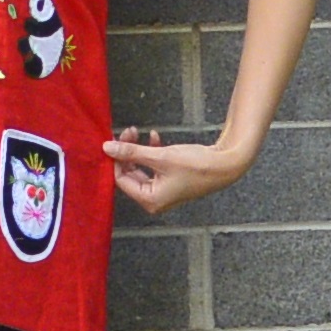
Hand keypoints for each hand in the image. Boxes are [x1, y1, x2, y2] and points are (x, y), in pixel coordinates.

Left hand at [102, 126, 250, 214]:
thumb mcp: (159, 156)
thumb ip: (131, 152)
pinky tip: (154, 136)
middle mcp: (154, 200)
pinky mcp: (170, 181)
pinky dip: (150, 152)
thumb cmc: (194, 164)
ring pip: (140, 168)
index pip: (121, 179)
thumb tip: (106, 147)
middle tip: (129, 130)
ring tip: (138, 131)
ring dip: (138, 149)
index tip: (116, 138)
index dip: (117, 158)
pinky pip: (152, 166)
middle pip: (130, 173)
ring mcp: (163, 191)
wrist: (225, 165)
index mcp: (150, 200)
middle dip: (127, 151)